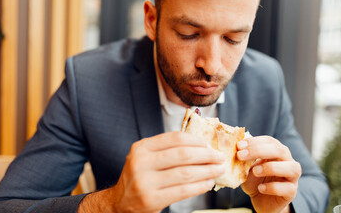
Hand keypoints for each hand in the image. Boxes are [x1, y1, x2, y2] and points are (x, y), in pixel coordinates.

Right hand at [78, 131, 224, 212]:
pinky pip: (183, 191)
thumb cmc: (141, 176)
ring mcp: (145, 182)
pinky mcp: (151, 199)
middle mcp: (141, 162)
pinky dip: (200, 186)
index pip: (175, 138)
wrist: (121, 201)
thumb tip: (202, 146)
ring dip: (207, 171)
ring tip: (218, 170)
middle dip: (206, 155)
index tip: (209, 145)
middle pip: (183, 154)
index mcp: (142, 147)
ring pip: (186, 173)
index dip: (196, 141)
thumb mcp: (147, 157)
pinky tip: (208, 183)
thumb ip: (168, 150)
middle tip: (219, 157)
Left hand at [237, 136, 300, 212]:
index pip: (269, 141)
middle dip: (259, 151)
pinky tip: (261, 188)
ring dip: (271, 167)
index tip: (239, 146)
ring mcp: (292, 177)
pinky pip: (288, 188)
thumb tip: (235, 149)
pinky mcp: (291, 192)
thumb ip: (244, 159)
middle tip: (241, 155)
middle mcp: (287, 161)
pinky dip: (273, 187)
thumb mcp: (246, 167)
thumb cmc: (255, 180)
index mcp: (276, 151)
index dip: (254, 142)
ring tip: (255, 171)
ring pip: (291, 168)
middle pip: (280, 150)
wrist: (261, 200)